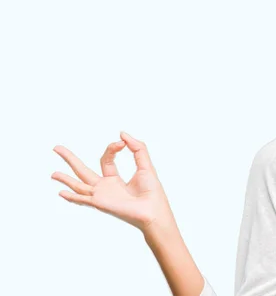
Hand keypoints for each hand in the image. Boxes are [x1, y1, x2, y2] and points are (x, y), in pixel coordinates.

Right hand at [51, 131, 175, 233]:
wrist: (153, 210)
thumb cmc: (152, 192)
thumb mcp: (145, 164)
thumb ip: (137, 148)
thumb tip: (122, 134)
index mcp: (115, 179)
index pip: (106, 159)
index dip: (112, 148)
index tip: (121, 143)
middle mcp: (105, 187)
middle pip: (83, 170)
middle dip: (70, 159)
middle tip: (57, 147)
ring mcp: (101, 195)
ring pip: (79, 184)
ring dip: (65, 179)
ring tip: (53, 173)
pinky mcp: (100, 202)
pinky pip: (83, 199)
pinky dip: (72, 196)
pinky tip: (61, 193)